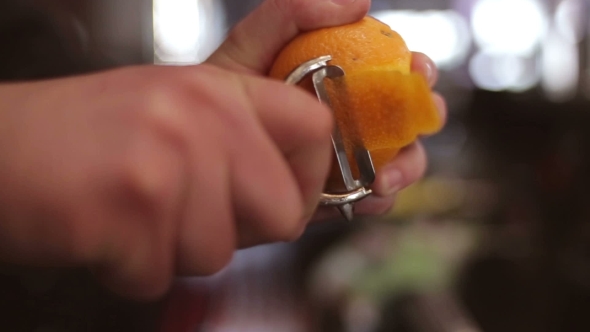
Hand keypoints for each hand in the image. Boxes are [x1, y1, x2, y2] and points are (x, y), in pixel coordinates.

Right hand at [0, 63, 332, 298]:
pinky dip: (131, 269)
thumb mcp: (173, 112)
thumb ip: (241, 142)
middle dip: (242, 231)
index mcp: (216, 89)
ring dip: (174, 250)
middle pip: (282, 211)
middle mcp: (199, 115)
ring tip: (132, 213)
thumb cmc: (85, 136)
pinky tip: (104, 230)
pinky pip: (161, 274)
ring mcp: (166, 157)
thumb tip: (299, 192)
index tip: (286, 194)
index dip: (310, 176)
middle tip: (188, 214)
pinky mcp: (129, 205)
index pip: (315, 128)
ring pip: (218, 252)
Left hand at [207, 0, 446, 218]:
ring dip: (405, 167)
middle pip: (409, 117)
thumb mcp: (251, 44)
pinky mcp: (337, 195)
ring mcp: (349, 159)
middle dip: (423, 118)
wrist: (196, 146)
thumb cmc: (224, 90)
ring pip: (400, 161)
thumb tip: (361, 2)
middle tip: (415, 120)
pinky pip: (371, 200)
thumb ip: (292, 13)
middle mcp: (354, 118)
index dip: (417, 70)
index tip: (415, 70)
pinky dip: (377, 200)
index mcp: (344, 81)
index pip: (395, 71)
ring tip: (383, 176)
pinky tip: (363, 197)